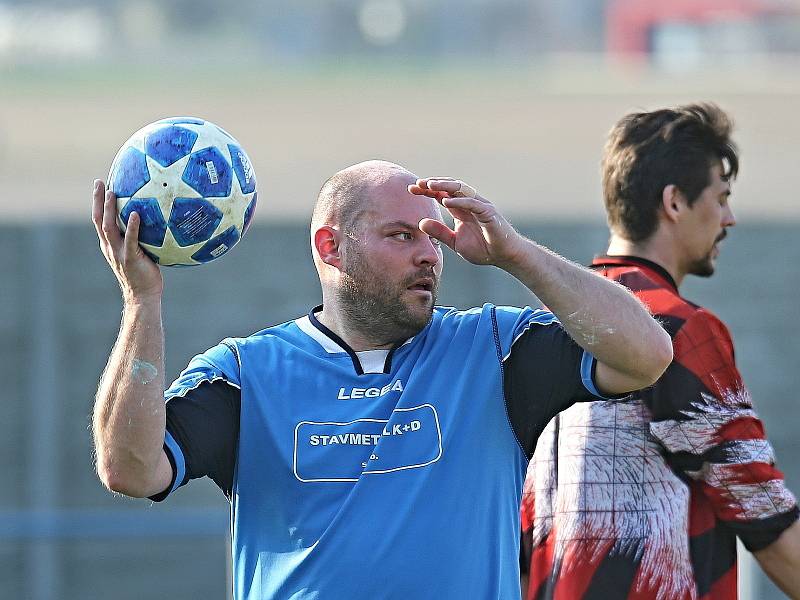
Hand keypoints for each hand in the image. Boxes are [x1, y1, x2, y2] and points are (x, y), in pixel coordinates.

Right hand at [91, 179, 162, 302]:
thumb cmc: (145, 275)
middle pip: (98, 220)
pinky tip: (136, 214)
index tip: (100, 186)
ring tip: (113, 192)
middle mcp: (110, 247)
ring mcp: (118, 252)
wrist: (142, 296)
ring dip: (110, 209)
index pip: (99, 220)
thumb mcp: (139, 254)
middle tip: (100, 182)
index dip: (98, 203)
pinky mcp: (131, 258)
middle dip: (97, 200)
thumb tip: (156, 221)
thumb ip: (141, 238)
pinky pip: (131, 239)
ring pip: (109, 227)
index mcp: (110, 245)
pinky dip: (132, 226)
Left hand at [408, 177, 524, 267]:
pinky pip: (472, 203)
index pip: (442, 194)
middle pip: (449, 187)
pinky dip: (459, 201)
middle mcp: (470, 204)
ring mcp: (480, 206)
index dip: (427, 190)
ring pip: (461, 189)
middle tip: (417, 184)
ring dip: (444, 186)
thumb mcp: (455, 242)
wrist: (504, 257)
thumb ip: (439, 232)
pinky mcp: (489, 213)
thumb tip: (420, 223)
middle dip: (433, 184)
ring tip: (429, 185)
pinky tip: (445, 201)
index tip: (411, 189)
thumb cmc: (483, 249)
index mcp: (461, 210)